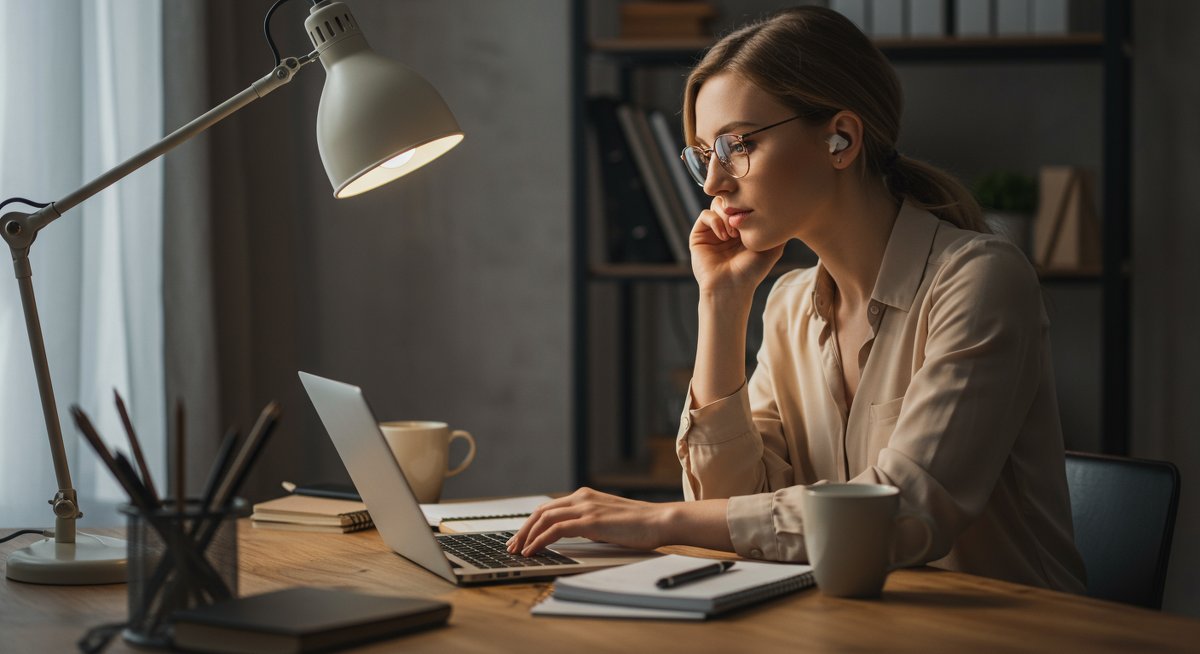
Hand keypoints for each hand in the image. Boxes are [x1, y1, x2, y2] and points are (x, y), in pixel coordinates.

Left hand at [506, 488, 667, 555]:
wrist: (660, 521)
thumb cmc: (640, 525)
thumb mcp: (608, 522)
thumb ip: (590, 524)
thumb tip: (574, 536)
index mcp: (585, 496)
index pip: (549, 508)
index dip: (532, 523)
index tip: (522, 537)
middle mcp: (582, 498)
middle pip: (541, 511)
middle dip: (523, 529)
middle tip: (513, 545)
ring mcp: (586, 508)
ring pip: (544, 519)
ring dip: (527, 535)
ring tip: (518, 550)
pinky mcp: (590, 521)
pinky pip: (555, 530)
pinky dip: (540, 540)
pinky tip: (533, 551)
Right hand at [690, 196, 784, 295]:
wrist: (731, 287)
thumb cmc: (751, 271)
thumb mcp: (772, 249)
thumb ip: (778, 230)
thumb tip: (786, 212)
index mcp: (742, 228)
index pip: (743, 203)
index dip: (748, 204)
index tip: (756, 217)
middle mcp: (727, 227)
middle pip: (729, 199)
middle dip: (736, 207)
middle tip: (743, 225)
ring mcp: (712, 230)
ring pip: (716, 204)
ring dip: (726, 215)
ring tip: (733, 234)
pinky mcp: (699, 235)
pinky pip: (705, 215)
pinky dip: (715, 221)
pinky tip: (724, 236)